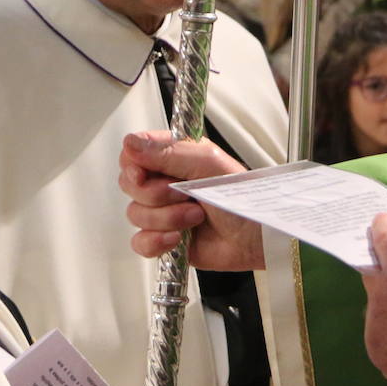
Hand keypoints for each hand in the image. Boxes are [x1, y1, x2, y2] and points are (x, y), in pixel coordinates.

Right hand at [118, 131, 264, 270]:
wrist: (256, 236)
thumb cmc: (241, 195)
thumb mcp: (206, 164)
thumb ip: (167, 152)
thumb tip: (130, 143)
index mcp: (174, 156)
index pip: (132, 154)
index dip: (134, 165)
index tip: (145, 173)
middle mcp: (165, 182)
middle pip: (129, 185)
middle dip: (156, 195)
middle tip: (184, 195)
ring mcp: (163, 211)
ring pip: (135, 214)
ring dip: (166, 218)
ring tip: (195, 217)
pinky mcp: (165, 238)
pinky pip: (140, 242)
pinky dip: (157, 242)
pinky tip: (178, 238)